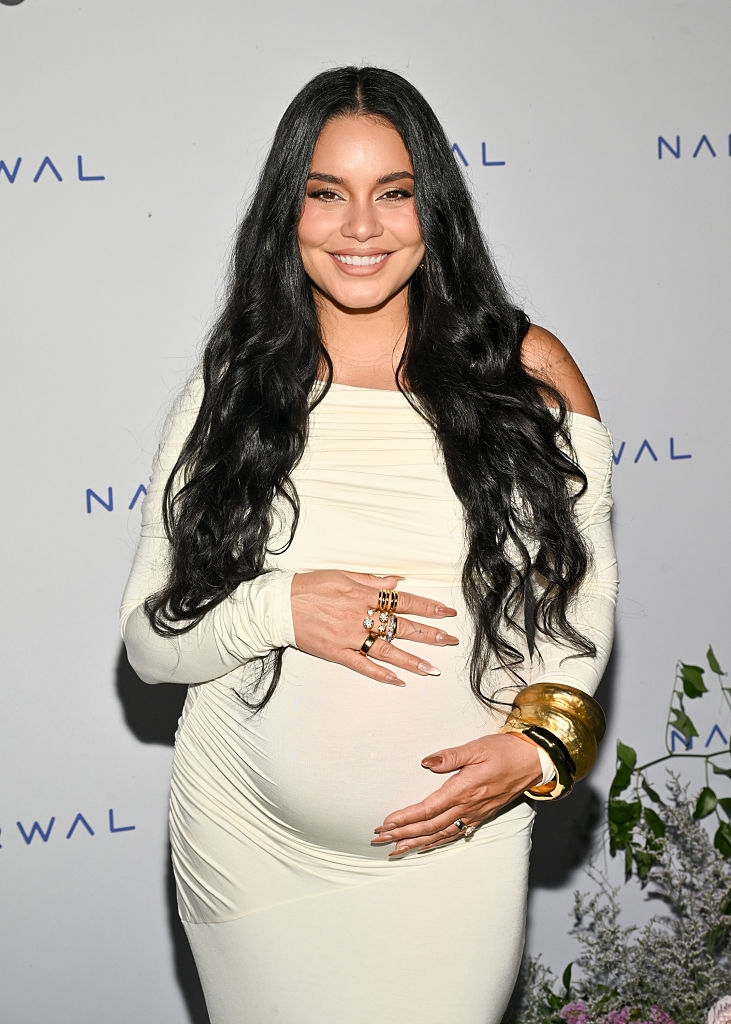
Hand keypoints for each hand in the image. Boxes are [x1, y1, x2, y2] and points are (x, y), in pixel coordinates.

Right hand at [290, 569, 457, 685]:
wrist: (280, 605)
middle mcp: (359, 616)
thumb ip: (372, 580)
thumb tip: (397, 582)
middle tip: (449, 641)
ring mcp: (348, 637)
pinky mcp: (336, 653)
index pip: (403, 602)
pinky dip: (380, 673)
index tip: (446, 612)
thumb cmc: (310, 586)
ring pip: (386, 650)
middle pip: (400, 627)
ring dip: (411, 660)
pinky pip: (361, 665)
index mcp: (363, 594)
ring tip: (432, 669)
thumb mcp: (342, 574)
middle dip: (428, 634)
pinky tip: (398, 680)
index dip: (427, 607)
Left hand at [372, 733, 542, 854]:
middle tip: (379, 840)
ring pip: (441, 834)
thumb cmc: (504, 751)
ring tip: (396, 849)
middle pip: (430, 826)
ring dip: (417, 842)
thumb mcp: (476, 747)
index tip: (387, 823)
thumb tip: (426, 762)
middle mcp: (468, 806)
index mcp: (464, 789)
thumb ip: (450, 756)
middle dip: (403, 834)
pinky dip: (436, 842)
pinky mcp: (480, 816)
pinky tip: (424, 846)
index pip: (429, 808)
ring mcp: (475, 814)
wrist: (532, 761)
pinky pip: (454, 834)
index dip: (406, 818)